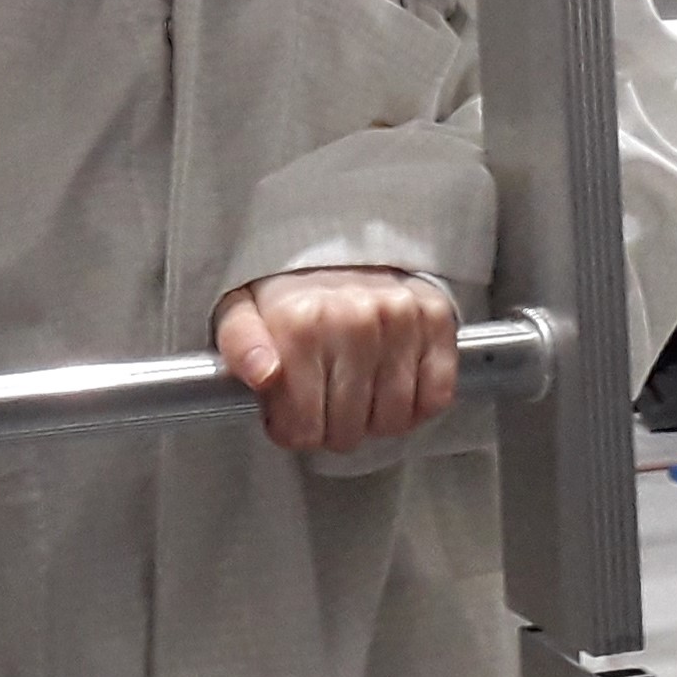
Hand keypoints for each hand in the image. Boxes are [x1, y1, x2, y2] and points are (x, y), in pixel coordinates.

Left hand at [214, 269, 460, 455]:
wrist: (339, 245)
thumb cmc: (289, 293)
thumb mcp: (240, 312)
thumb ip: (240, 346)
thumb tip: (263, 373)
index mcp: (301, 322)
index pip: (303, 427)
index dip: (291, 431)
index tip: (288, 414)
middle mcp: (355, 319)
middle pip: (347, 431)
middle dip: (329, 428)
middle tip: (322, 402)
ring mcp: (400, 318)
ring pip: (392, 420)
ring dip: (371, 420)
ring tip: (354, 393)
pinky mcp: (436, 319)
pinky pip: (435, 397)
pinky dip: (415, 405)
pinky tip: (390, 385)